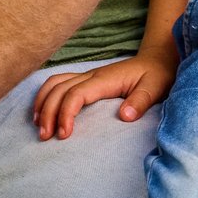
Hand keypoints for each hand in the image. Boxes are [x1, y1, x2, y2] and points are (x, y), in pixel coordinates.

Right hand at [31, 54, 175, 139]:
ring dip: (43, 102)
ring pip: (55, 83)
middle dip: (48, 112)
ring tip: (39, 126)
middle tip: (45, 137)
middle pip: (59, 89)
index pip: (76, 94)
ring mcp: (89, 75)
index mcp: (105, 79)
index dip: (65, 113)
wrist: (158, 59)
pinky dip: (47, 96)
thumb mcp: (155, 88)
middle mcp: (92, 75)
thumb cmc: (157, 75)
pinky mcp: (88, 79)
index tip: (64, 135)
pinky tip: (44, 112)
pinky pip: (60, 83)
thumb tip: (124, 116)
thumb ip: (141, 101)